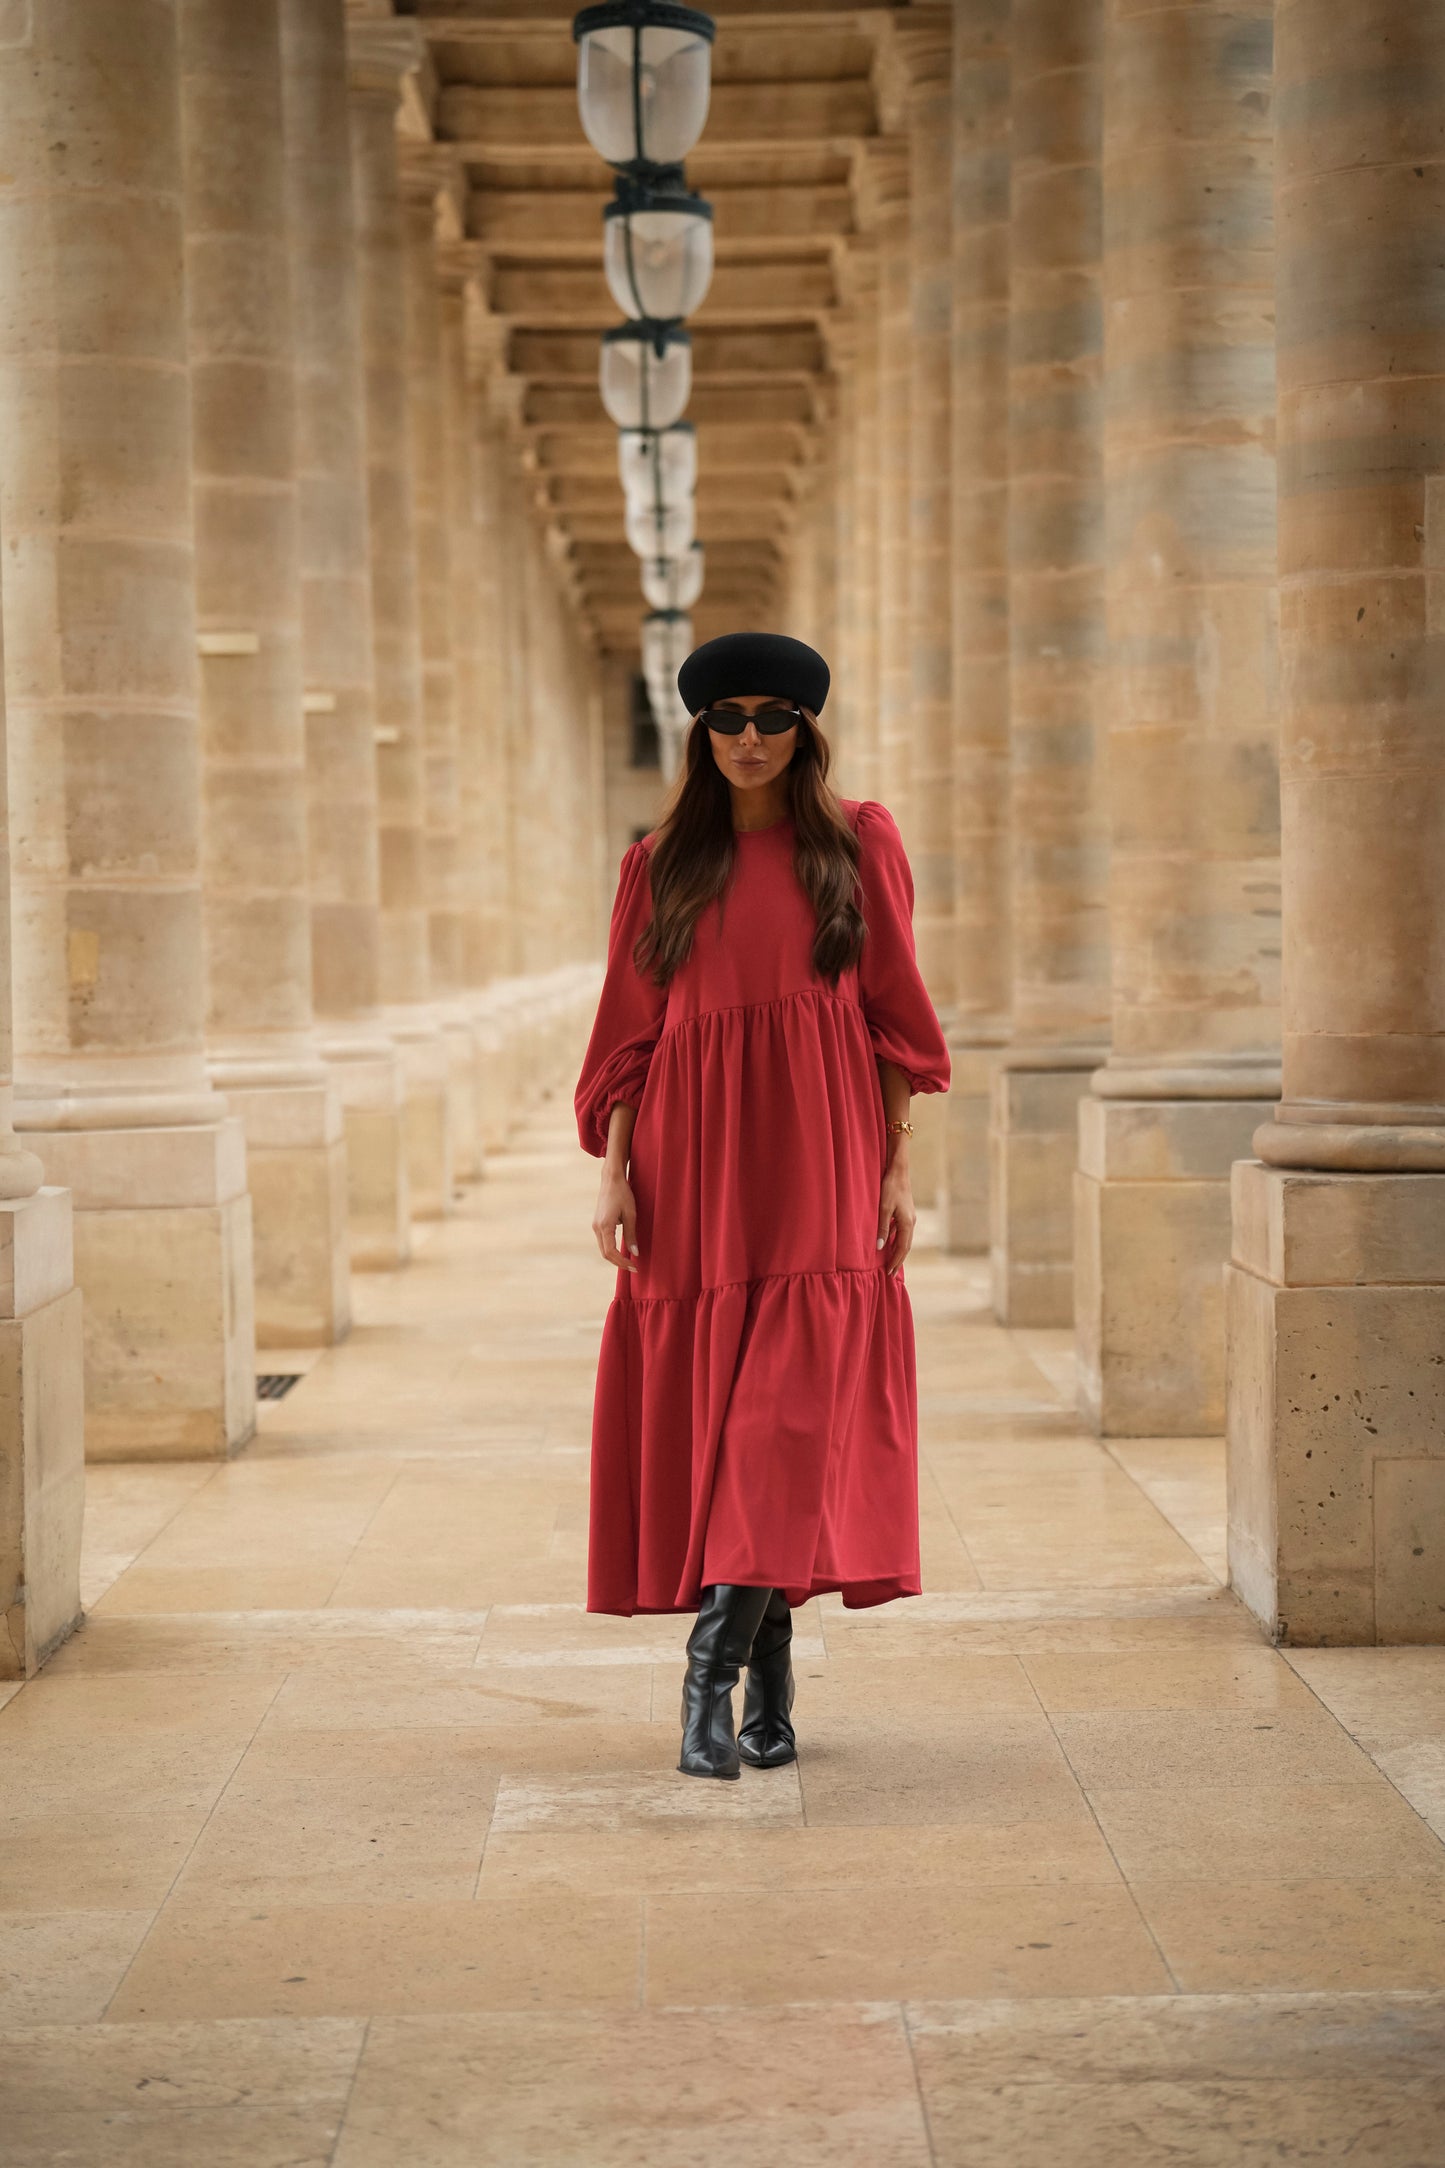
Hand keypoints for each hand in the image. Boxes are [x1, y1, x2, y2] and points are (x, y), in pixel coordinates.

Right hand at [593, 1165, 638, 1270]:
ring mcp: (595, 1225)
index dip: (622, 1262)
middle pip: (605, 1253)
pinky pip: (603, 1241)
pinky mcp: (597, 1223)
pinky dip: (612, 1248)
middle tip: (633, 1267)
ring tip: (629, 1261)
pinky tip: (622, 1250)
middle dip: (619, 1262)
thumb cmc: (623, 1194)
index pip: (611, 1252)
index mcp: (605, 1226)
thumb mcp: (631, 1214)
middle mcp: (597, 1228)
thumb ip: (631, 1235)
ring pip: (603, 1248)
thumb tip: (635, 1253)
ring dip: (615, 1257)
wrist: (611, 1179)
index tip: (634, 1266)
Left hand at [876, 1158, 915, 1276]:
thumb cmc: (890, 1188)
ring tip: (892, 1262)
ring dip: (898, 1252)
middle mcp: (912, 1222)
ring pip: (905, 1240)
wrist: (898, 1172)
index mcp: (907, 1223)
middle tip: (891, 1273)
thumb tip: (880, 1247)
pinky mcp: (907, 1213)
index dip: (896, 1261)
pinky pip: (903, 1232)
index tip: (889, 1272)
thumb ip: (882, 1228)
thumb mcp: (883, 1209)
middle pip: (906, 1246)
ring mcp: (910, 1218)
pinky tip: (890, 1243)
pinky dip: (897, 1241)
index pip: (902, 1248)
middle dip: (899, 1260)